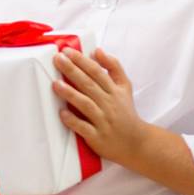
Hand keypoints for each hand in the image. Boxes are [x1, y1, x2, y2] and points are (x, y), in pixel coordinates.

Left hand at [53, 48, 147, 163]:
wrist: (137, 143)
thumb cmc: (125, 112)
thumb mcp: (124, 88)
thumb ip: (113, 68)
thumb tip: (98, 51)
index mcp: (114, 91)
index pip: (97, 72)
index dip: (82, 61)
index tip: (68, 51)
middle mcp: (109, 104)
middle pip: (89, 85)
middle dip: (73, 71)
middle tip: (58, 59)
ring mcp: (103, 121)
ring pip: (86, 105)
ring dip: (71, 94)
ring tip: (56, 84)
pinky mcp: (97, 137)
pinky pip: (84, 128)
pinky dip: (73, 120)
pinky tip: (62, 113)